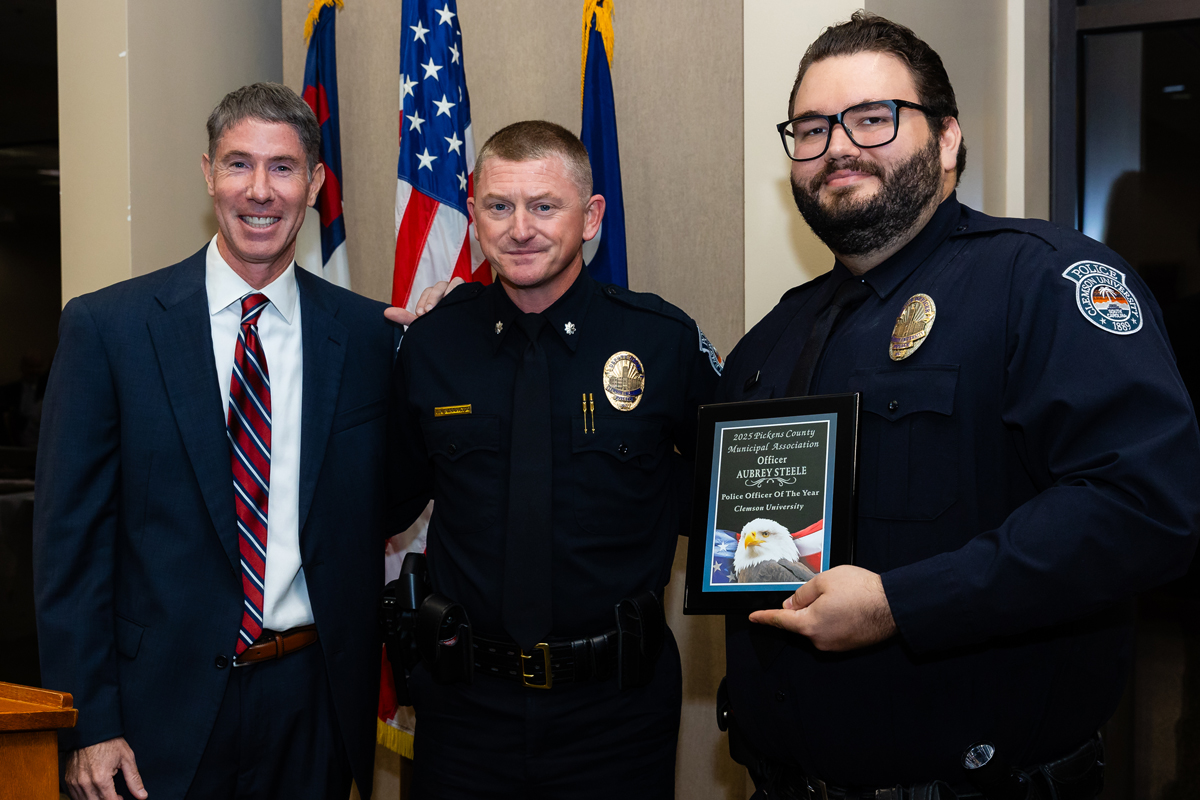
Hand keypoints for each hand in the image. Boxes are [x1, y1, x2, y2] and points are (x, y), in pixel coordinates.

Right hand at [65, 736, 147, 799]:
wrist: (90, 730)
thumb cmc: (109, 742)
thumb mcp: (126, 758)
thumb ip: (134, 780)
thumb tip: (142, 796)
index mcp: (101, 779)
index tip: (121, 797)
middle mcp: (85, 783)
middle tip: (115, 795)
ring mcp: (74, 782)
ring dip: (96, 799)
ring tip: (105, 791)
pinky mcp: (68, 780)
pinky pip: (74, 796)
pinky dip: (85, 796)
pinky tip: (94, 790)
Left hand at [383, 277, 465, 325]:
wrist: (459, 339)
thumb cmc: (440, 327)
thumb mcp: (422, 323)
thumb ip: (405, 318)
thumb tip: (385, 312)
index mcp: (437, 296)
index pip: (428, 292)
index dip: (423, 301)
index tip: (419, 314)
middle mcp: (448, 291)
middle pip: (440, 286)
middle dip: (432, 298)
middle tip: (426, 312)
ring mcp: (461, 291)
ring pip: (454, 283)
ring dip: (446, 293)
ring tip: (441, 307)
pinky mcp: (471, 294)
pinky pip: (465, 286)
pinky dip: (460, 291)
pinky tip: (456, 303)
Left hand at [748, 565, 896, 651]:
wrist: (893, 606)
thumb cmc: (862, 592)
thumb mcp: (824, 581)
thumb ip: (802, 594)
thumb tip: (792, 605)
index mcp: (810, 625)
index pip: (780, 620)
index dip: (765, 617)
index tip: (754, 618)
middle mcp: (820, 640)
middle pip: (801, 622)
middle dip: (805, 607)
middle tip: (824, 590)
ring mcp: (835, 645)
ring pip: (818, 625)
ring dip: (822, 612)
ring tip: (842, 597)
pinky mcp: (848, 645)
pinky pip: (832, 630)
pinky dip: (834, 618)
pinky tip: (848, 607)